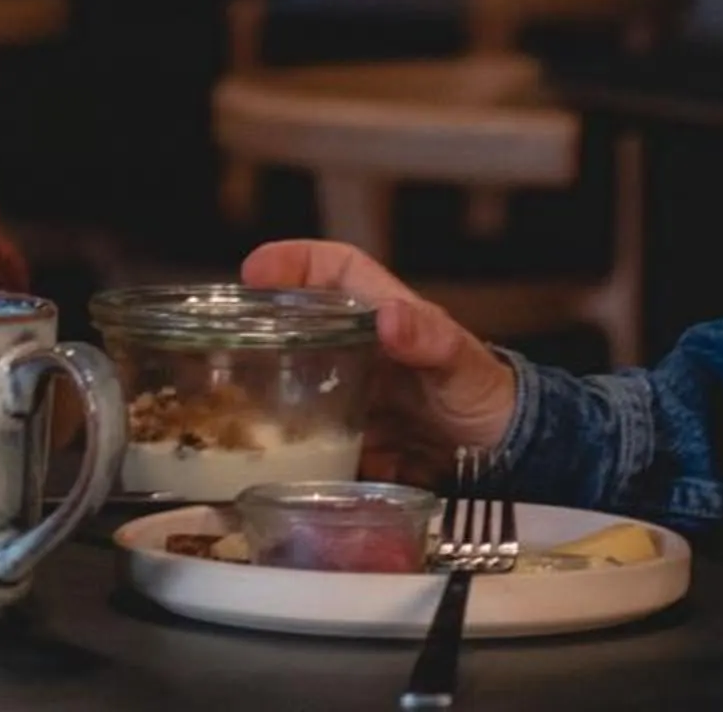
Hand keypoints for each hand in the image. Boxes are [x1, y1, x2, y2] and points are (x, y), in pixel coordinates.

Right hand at [242, 239, 517, 475]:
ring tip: (226, 404)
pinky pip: (307, 436)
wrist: (503, 459)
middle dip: (254, 328)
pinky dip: (284, 446)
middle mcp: (356, 347)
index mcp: (380, 312)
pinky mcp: (348, 438)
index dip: (290, 262)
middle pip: (294, 323)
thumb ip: (429, 340)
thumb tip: (388, 318)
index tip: (252, 271)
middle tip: (218, 341)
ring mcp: (349, 392)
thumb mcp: (462, 363)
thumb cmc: (485, 393)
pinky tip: (262, 459)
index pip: (330, 269)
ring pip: (292, 381)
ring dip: (260, 391)